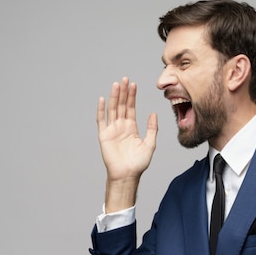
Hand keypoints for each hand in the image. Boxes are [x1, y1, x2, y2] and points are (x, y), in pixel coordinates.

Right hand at [96, 77, 157, 210]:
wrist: (127, 175)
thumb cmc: (138, 163)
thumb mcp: (150, 144)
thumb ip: (152, 128)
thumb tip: (153, 113)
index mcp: (131, 127)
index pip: (131, 108)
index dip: (132, 96)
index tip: (134, 84)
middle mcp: (121, 126)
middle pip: (122, 105)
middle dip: (124, 92)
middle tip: (125, 79)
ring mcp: (112, 130)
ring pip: (113, 109)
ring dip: (114, 97)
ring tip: (117, 84)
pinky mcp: (104, 135)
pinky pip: (101, 120)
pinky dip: (102, 110)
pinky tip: (103, 99)